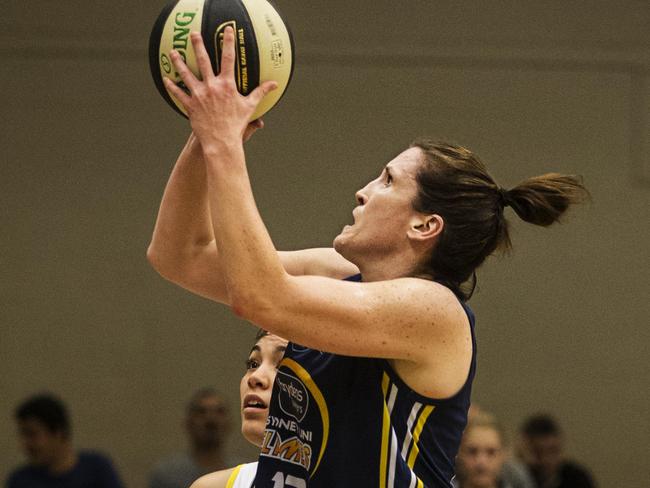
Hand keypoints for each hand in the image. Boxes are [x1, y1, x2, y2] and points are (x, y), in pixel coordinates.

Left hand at [164, 28, 276, 150]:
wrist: (221, 141)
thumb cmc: (236, 125)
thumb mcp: (250, 107)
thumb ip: (260, 92)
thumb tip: (274, 84)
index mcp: (226, 85)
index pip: (228, 59)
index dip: (228, 43)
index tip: (227, 31)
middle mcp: (211, 87)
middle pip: (203, 60)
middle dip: (198, 45)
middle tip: (193, 34)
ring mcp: (199, 95)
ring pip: (186, 74)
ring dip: (179, 62)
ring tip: (174, 52)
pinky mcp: (190, 105)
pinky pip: (178, 93)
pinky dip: (172, 86)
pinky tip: (166, 79)